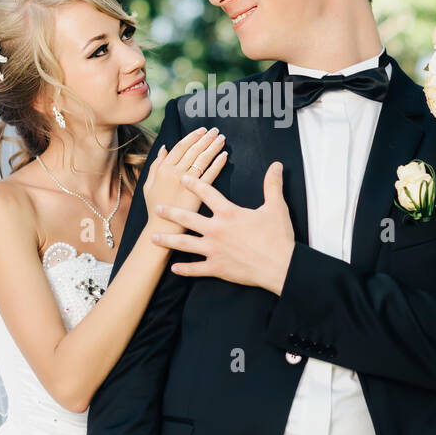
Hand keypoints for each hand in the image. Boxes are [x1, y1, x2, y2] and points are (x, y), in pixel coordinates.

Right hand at [141, 126, 226, 233]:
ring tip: (221, 139)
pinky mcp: (198, 194)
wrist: (162, 229)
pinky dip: (218, 163)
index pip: (180, 147)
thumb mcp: (148, 185)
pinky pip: (211, 174)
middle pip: (194, 150)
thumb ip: (155, 165)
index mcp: (163, 169)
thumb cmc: (155, 207)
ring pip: (202, 159)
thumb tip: (164, 147)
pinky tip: (224, 156)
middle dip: (206, 138)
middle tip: (215, 131)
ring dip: (213, 147)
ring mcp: (187, 183)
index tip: (202, 130)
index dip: (192, 136)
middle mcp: (175, 173)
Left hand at [150, 161, 295, 294]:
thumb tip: (276, 165)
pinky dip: (184, 269)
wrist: (280, 265)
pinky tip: (173, 268)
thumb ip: (273, 184)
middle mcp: (217, 230)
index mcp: (229, 213)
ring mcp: (214, 250)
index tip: (183, 178)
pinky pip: (196, 269)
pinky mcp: (217, 267)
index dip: (194, 184)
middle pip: (187, 218)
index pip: (207, 193)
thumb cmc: (278, 237)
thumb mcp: (276, 207)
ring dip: (168, 240)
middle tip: (158, 208)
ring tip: (154, 237)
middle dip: (171, 212)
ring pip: (185, 243)